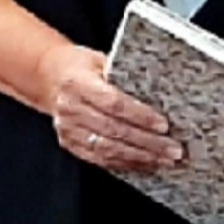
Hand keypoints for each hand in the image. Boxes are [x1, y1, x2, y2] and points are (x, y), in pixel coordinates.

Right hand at [41, 44, 180, 172]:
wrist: (50, 77)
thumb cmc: (80, 66)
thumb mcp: (99, 60)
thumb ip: (123, 76)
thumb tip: (160, 90)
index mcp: (77, 82)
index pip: (113, 103)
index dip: (140, 116)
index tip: (163, 125)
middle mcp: (70, 107)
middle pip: (114, 130)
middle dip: (147, 142)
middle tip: (173, 148)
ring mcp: (67, 129)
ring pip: (108, 149)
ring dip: (140, 157)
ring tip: (164, 160)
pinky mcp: (70, 143)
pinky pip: (100, 159)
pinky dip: (124, 163)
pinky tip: (143, 164)